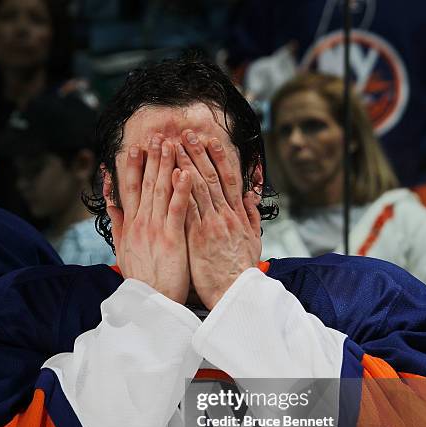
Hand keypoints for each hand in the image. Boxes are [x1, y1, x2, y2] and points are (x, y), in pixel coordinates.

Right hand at [106, 134, 191, 303]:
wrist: (150, 302)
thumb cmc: (142, 278)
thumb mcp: (123, 250)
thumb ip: (119, 225)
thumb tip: (112, 205)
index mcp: (131, 225)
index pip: (130, 190)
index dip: (132, 167)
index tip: (135, 147)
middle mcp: (140, 223)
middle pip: (144, 184)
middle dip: (150, 158)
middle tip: (156, 135)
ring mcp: (155, 229)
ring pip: (160, 191)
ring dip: (165, 166)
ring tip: (170, 144)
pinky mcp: (170, 239)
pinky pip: (176, 210)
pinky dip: (180, 190)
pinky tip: (185, 173)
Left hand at [176, 130, 261, 308]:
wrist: (235, 293)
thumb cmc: (241, 270)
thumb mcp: (254, 241)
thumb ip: (251, 216)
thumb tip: (251, 195)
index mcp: (238, 215)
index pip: (229, 179)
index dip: (219, 158)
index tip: (210, 141)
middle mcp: (226, 215)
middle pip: (212, 178)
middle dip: (198, 154)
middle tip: (186, 133)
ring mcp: (212, 224)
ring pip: (198, 188)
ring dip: (185, 164)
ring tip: (174, 146)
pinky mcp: (199, 237)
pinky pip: (188, 208)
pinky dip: (181, 190)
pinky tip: (172, 174)